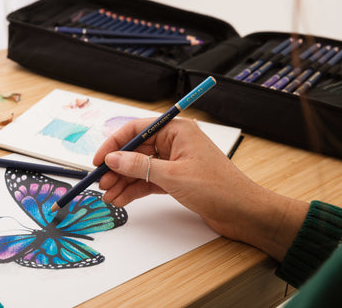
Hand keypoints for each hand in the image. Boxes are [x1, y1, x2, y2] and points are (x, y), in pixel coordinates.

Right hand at [93, 117, 307, 260]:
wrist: (243, 212)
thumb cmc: (217, 187)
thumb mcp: (173, 175)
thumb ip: (140, 166)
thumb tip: (112, 159)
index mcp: (177, 130)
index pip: (137, 130)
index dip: (114, 144)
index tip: (98, 160)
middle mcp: (174, 143)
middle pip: (136, 151)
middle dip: (117, 168)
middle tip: (102, 184)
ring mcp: (174, 162)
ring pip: (140, 168)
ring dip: (123, 182)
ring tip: (109, 197)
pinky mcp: (175, 179)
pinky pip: (148, 181)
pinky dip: (135, 190)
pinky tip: (122, 199)